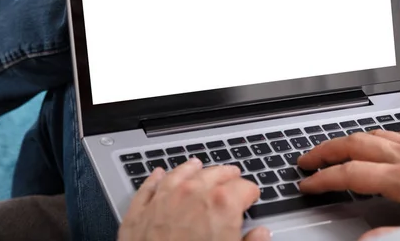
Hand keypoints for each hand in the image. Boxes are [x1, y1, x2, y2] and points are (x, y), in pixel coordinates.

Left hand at [118, 158, 270, 240]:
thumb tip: (261, 235)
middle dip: (226, 176)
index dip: (250, 194)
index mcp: (221, 205)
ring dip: (191, 169)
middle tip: (232, 177)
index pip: (244, 187)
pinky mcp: (139, 213)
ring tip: (197, 165)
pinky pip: (149, 188)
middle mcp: (191, 195)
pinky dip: (156, 179)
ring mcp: (163, 201)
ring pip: (180, 174)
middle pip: (214, 174)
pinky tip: (159, 174)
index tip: (251, 198)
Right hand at [298, 131, 399, 237]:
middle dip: (327, 150)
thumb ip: (391, 237)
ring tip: (333, 148)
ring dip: (349, 139)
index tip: (307, 184)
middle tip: (307, 158)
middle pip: (358, 144)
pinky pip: (399, 134)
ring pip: (376, 134)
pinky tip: (375, 142)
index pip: (352, 175)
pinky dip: (377, 136)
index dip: (323, 180)